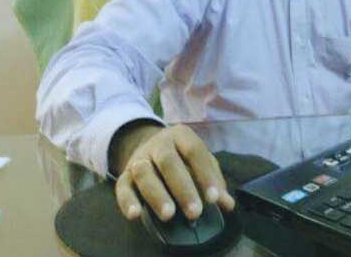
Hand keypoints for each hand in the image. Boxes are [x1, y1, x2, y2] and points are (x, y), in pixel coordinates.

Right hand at [112, 123, 234, 221]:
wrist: (148, 145)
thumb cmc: (181, 157)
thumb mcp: (199, 161)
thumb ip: (213, 180)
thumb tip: (228, 204)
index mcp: (181, 135)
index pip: (195, 152)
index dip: (205, 175)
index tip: (214, 198)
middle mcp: (159, 143)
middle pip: (169, 162)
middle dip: (183, 188)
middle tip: (195, 213)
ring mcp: (140, 158)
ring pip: (145, 172)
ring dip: (157, 194)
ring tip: (169, 215)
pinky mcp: (124, 175)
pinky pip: (122, 186)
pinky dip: (127, 201)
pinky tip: (135, 215)